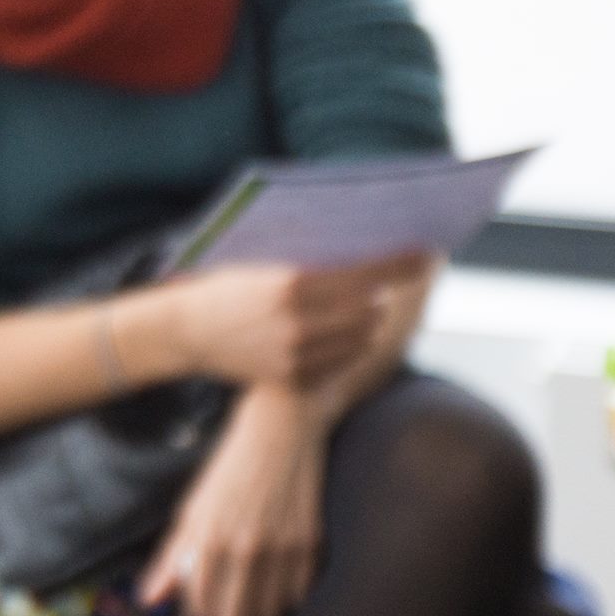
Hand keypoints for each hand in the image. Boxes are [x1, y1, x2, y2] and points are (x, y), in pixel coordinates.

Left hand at [137, 385, 328, 615]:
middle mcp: (245, 547)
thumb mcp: (193, 507)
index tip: (201, 600)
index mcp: (209, 538)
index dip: (198, 612)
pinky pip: (297, 597)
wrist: (281, 427)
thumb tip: (149, 600)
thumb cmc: (230, 467)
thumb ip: (171, 557)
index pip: (200, 609)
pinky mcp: (310, 543)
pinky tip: (277, 575)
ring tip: (252, 590)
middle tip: (226, 602)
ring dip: (257, 611)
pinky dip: (286, 595)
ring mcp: (281, 547)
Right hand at [160, 252, 426, 387]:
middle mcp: (297, 322)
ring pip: (361, 338)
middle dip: (390, 293)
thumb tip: (361, 237)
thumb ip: (308, 253)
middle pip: (370, 310)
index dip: (401, 265)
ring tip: (376, 303)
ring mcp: (295, 355)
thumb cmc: (225, 282)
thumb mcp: (263, 257)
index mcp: (290, 282)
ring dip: (373, 319)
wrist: (186, 331)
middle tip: (404, 278)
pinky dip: (353, 343)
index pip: (365, 274)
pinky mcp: (292, 377)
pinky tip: (351, 329)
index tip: (428, 254)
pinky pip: (342, 362)